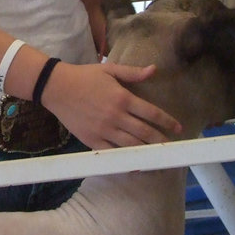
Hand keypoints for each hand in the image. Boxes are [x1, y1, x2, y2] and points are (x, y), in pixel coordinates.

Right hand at [41, 61, 180, 148]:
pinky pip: (113, 154)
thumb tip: (154, 69)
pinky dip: (126, 160)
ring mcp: (104, 130)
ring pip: (131, 146)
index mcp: (123, 98)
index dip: (167, 122)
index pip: (152, 113)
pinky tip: (136, 165)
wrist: (56, 88)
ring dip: (147, 153)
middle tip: (173, 148)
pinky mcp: (92, 140)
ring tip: (159, 158)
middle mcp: (116, 116)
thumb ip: (133, 72)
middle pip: (145, 133)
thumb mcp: (109, 70)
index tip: (178, 128)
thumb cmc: (84, 77)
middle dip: (161, 141)